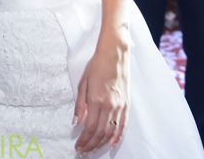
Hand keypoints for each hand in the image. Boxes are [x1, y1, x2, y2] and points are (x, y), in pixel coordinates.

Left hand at [73, 33, 129, 152]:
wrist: (114, 54)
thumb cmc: (97, 65)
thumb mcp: (83, 83)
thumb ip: (80, 105)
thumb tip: (76, 122)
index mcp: (96, 100)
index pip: (89, 128)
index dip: (83, 140)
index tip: (78, 146)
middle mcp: (109, 106)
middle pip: (100, 133)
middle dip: (91, 144)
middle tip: (84, 151)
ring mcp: (119, 106)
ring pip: (111, 132)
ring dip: (102, 143)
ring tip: (94, 149)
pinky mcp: (126, 104)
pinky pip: (123, 125)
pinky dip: (118, 136)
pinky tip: (112, 143)